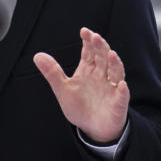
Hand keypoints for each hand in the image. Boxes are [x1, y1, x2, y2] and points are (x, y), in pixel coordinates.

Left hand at [33, 28, 129, 143]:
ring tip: (111, 54)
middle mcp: (102, 76)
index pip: (89, 52)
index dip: (88, 42)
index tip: (84, 31)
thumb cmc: (79, 106)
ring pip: (116, 73)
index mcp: (88, 70)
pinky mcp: (118, 104)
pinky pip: (121, 96)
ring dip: (114, 64)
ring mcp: (111, 89)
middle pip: (103, 58)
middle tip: (95, 37)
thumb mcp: (63, 89)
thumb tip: (37, 56)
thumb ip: (52, 73)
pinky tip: (121, 85)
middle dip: (100, 47)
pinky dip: (122, 91)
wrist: (92, 129)